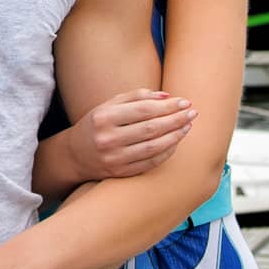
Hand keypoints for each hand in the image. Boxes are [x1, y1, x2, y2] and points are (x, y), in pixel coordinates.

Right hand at [68, 89, 195, 179]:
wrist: (75, 155)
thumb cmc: (97, 124)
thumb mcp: (108, 105)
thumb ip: (135, 96)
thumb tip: (167, 96)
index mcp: (103, 117)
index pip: (143, 109)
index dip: (167, 106)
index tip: (184, 101)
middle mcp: (108, 138)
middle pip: (152, 128)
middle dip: (176, 119)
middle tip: (193, 112)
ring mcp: (114, 158)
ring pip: (154, 146)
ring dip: (176, 135)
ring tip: (188, 125)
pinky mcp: (121, 172)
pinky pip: (151, 162)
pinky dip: (167, 151)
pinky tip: (176, 142)